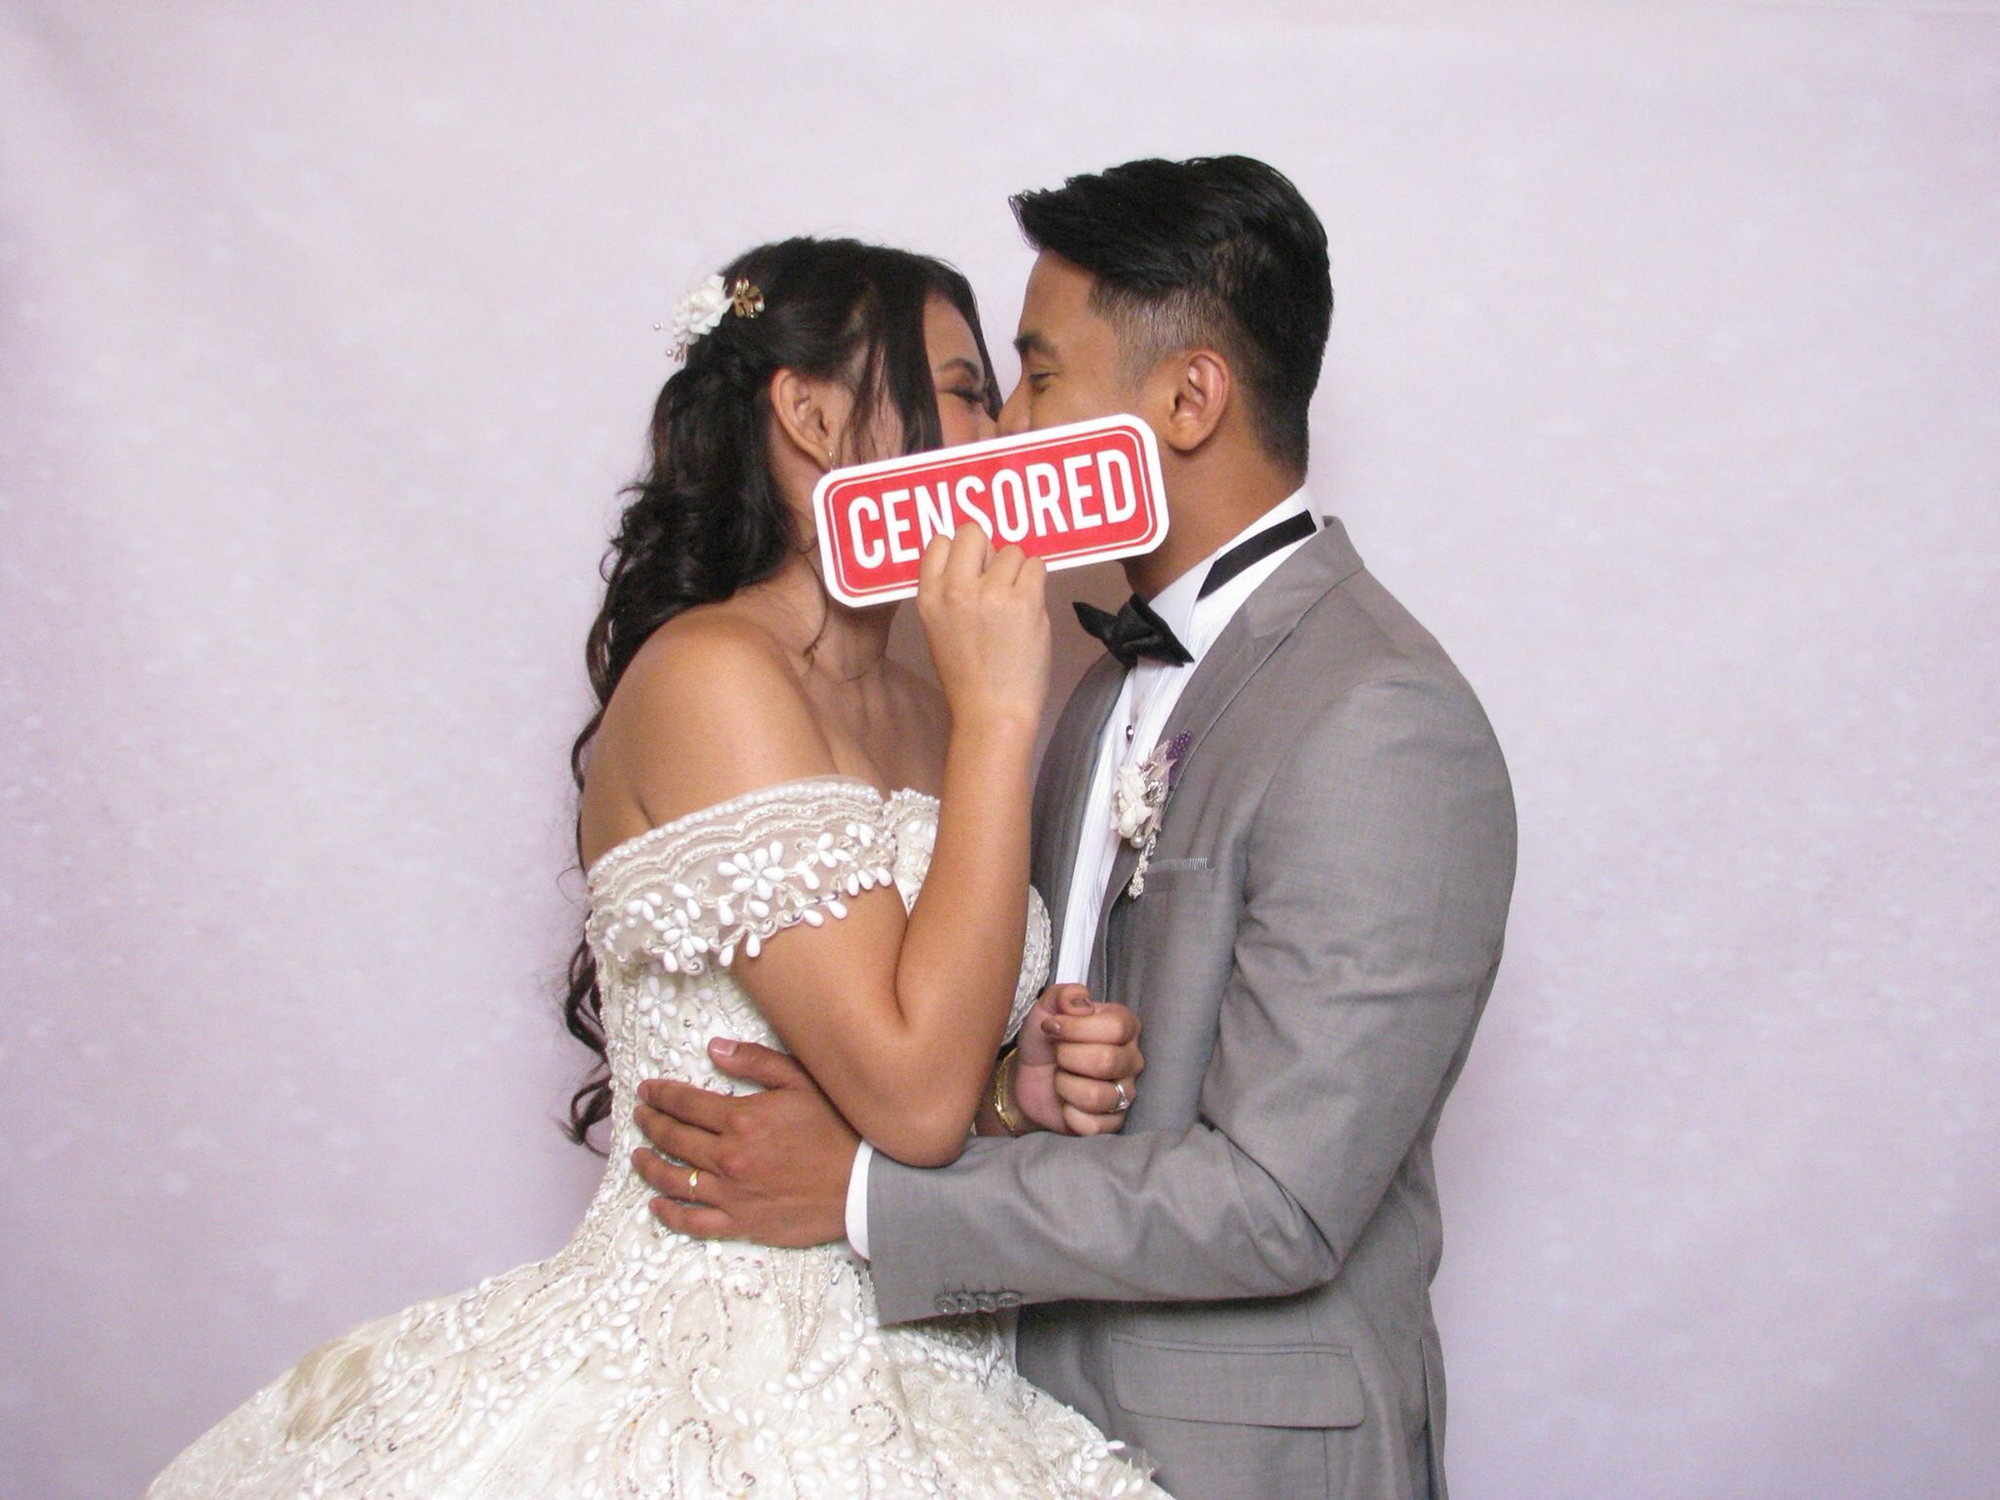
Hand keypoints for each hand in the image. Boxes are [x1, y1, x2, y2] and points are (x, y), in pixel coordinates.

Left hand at [629, 1037, 859, 1247]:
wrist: (865, 1185)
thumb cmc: (839, 1130)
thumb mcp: (802, 1082)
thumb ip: (755, 1062)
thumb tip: (713, 1049)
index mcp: (742, 1119)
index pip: (685, 1103)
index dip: (660, 1095)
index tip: (647, 1090)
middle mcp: (729, 1157)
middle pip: (673, 1138)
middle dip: (650, 1123)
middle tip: (639, 1115)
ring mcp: (732, 1193)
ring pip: (674, 1180)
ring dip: (649, 1165)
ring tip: (637, 1155)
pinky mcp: (741, 1223)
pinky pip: (693, 1222)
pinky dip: (669, 1213)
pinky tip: (656, 1204)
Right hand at [916, 522, 1049, 734]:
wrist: (992, 711)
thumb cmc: (969, 676)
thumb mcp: (938, 629)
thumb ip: (950, 593)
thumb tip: (977, 560)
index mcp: (929, 596)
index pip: (940, 541)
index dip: (960, 550)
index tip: (972, 565)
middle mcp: (956, 589)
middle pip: (974, 532)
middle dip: (989, 549)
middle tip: (996, 577)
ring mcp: (991, 593)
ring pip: (1012, 550)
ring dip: (1017, 570)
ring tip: (1014, 602)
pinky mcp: (1025, 601)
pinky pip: (1037, 565)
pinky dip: (1036, 581)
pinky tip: (1029, 606)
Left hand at [1012, 983, 1143, 1135]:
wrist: (1028, 1078)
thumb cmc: (1045, 1041)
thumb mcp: (1045, 1008)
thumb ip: (1063, 995)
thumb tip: (1080, 1003)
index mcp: (1124, 1026)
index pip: (1115, 1027)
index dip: (1076, 1028)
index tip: (1053, 1027)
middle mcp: (1132, 1059)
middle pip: (1107, 1061)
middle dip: (1067, 1057)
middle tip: (1058, 1055)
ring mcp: (1126, 1093)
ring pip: (1098, 1095)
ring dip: (1065, 1086)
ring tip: (1061, 1078)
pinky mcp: (1113, 1123)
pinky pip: (1093, 1124)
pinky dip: (1069, 1114)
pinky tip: (1066, 1103)